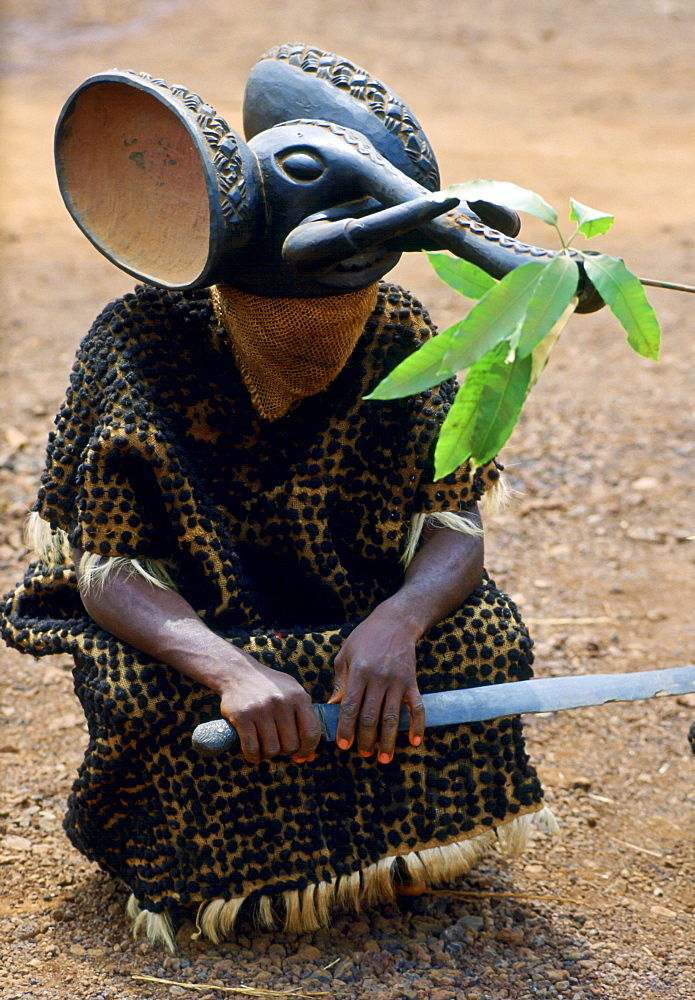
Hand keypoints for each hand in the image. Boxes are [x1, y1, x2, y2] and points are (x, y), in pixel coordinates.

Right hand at [218, 651, 320, 764]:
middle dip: (284, 751)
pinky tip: (253, 754)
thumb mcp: (292, 693)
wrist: (238, 673)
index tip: (300, 755)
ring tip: (264, 747)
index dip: (307, 749)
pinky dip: (253, 756)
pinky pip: (251, 748)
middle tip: (278, 745)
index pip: (311, 732)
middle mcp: (281, 702)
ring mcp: (261, 709)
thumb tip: (309, 756)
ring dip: (268, 754)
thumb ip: (304, 719)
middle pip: (290, 745)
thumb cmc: (270, 688)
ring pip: (271, 750)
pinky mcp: (242, 716)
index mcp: (298, 696)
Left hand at [328, 605, 425, 763]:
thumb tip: (332, 707)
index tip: (343, 745)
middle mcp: (379, 678)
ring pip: (392, 717)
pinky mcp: (412, 683)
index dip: (346, 728)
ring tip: (383, 758)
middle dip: (366, 739)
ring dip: (388, 741)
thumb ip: (340, 683)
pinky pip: (417, 708)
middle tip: (362, 753)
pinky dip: (417, 726)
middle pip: (371, 716)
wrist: (396, 622)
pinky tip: (414, 742)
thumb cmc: (365, 639)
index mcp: (359, 672)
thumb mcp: (346, 656)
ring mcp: (398, 682)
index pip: (351, 706)